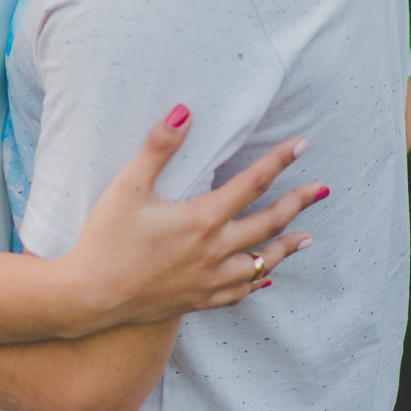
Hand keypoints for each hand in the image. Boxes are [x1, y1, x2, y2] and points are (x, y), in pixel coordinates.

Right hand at [64, 105, 326, 331]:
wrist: (90, 295)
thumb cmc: (105, 238)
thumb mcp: (127, 185)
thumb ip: (158, 147)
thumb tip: (183, 110)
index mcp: (202, 218)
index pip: (252, 183)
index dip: (278, 161)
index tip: (300, 146)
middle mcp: (214, 251)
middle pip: (268, 223)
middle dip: (297, 203)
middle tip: (320, 189)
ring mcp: (209, 279)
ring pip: (261, 262)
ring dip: (286, 246)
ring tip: (306, 237)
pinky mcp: (198, 300)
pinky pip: (240, 291)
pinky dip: (258, 280)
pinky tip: (265, 277)